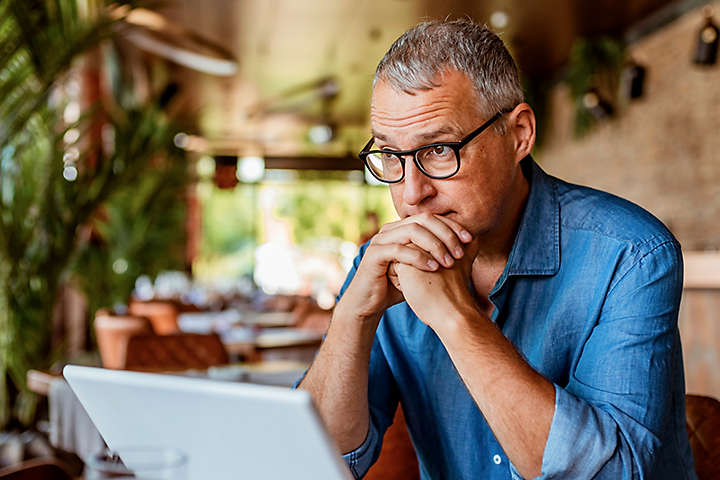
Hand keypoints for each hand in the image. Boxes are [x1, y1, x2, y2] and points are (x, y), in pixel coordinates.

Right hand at [337, 213, 472, 326]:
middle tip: (460, 251)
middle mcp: (390, 229)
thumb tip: (469, 248)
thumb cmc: (397, 286)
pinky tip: (433, 268)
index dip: (451, 225)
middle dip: (446, 233)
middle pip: (423, 219)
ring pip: (412, 231)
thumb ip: (438, 255)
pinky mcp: (374, 255)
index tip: (470, 239)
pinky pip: (399, 250)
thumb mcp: (422, 268)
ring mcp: (380, 240)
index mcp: (402, 228)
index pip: (431, 218)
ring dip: (434, 245)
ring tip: (449, 261)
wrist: (369, 303)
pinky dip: (418, 257)